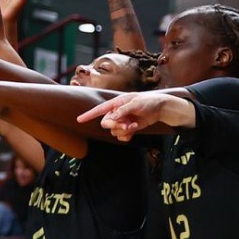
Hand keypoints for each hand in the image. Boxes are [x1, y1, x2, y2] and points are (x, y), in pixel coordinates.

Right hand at [78, 92, 192, 138]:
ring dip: (123, 130)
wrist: (159, 109)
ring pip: (113, 131)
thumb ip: (123, 111)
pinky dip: (127, 136)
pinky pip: (121, 137)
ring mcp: (122, 121)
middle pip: (105, 123)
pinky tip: (134, 130)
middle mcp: (116, 113)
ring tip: (134, 124)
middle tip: (126, 124)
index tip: (79, 120)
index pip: (99, 110)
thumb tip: (112, 118)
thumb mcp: (135, 104)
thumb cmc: (148, 101)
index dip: (88, 115)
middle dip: (114, 125)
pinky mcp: (128, 129)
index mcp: (115, 104)